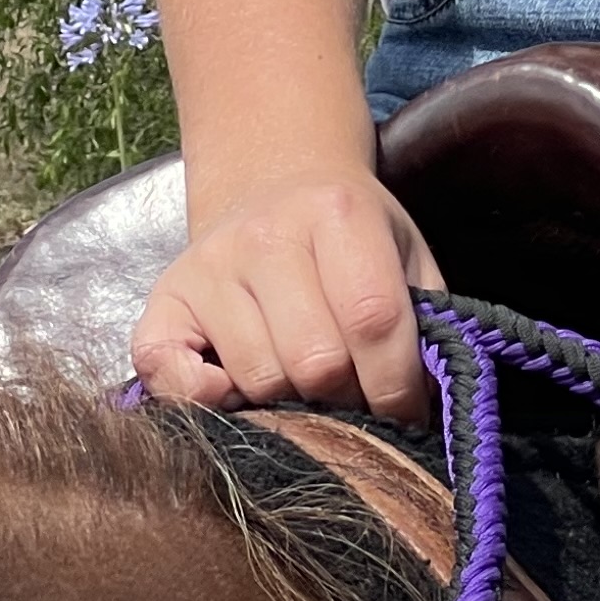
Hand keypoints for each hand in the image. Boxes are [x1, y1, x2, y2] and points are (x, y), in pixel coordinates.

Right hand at [130, 165, 447, 421]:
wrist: (276, 184)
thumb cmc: (350, 235)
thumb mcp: (404, 252)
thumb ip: (425, 318)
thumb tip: (436, 403)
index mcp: (338, 212)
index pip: (374, 319)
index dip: (396, 385)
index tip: (407, 415)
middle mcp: (267, 234)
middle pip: (315, 360)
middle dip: (347, 402)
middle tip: (355, 402)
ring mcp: (209, 266)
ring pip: (258, 379)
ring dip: (291, 407)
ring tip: (308, 392)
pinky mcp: (163, 300)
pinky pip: (169, 374)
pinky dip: (203, 403)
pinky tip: (235, 394)